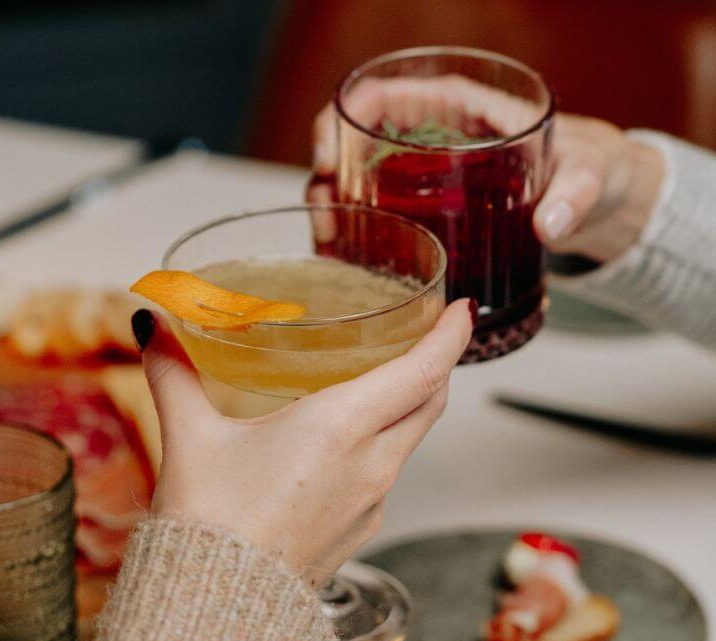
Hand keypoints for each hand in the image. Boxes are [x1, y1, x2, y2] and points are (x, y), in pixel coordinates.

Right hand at [133, 300, 472, 583]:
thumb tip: (152, 326)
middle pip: (429, 405)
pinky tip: (338, 450)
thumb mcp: (188, 435)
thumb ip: (172, 372)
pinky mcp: (356, 535)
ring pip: (407, 443)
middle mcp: (370, 465)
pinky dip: (376, 451)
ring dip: (404, 411)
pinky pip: (382, 480)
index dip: (450, 335)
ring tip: (374, 390)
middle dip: (435, 367)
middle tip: (424, 340)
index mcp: (341, 427)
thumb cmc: (210, 524)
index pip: (423, 371)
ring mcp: (369, 505)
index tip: (462, 308)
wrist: (216, 607)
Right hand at [309, 85, 665, 263]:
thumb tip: (549, 224)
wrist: (602, 201)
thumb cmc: (596, 168)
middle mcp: (432, 137)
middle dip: (325, 176)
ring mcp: (425, 175)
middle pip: (355, 143)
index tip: (328, 155)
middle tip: (326, 218)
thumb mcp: (591, 172)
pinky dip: (357, 233)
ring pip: (358, 182)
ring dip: (333, 210)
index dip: (343, 118)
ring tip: (331, 244)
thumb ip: (575, 195)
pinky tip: (349, 259)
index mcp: (461, 107)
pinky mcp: (430, 211)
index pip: (381, 95)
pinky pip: (380, 215)